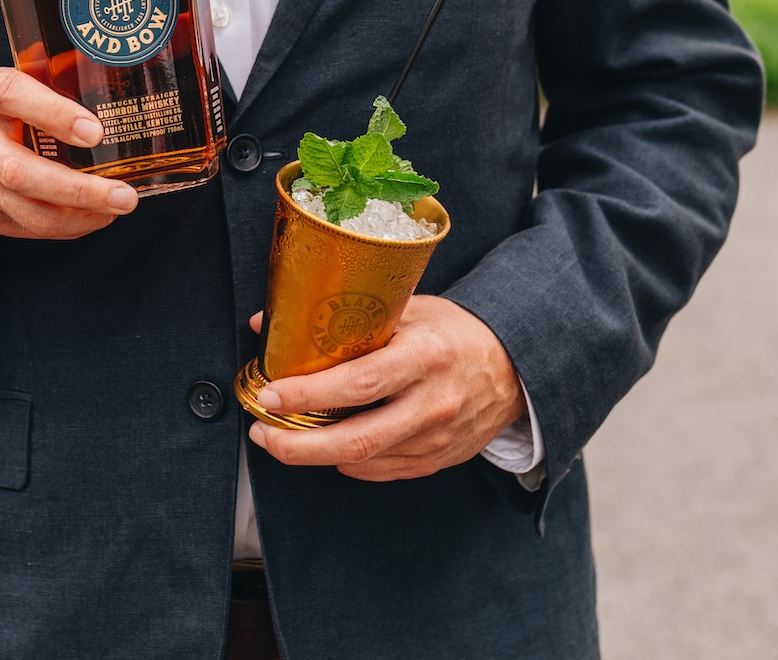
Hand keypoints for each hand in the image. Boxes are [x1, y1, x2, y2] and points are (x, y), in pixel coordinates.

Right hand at [0, 68, 136, 238]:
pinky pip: (30, 228)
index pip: (12, 97)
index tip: (95, 131)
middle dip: (79, 190)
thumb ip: (48, 76)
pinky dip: (68, 226)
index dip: (54, 114)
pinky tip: (95, 217)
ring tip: (118, 208)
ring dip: (80, 217)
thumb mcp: (6, 85)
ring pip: (29, 212)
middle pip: (22, 173)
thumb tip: (107, 68)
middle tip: (124, 194)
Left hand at [245, 295, 523, 481]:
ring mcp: (437, 439)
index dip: (309, 394)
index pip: (359, 383)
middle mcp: (433, 403)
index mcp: (426, 356)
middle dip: (298, 444)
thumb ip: (345, 317)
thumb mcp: (408, 309)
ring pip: (364, 460)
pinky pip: (381, 470)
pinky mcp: (437, 461)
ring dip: (315, 454)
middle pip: (356, 439)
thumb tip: (268, 323)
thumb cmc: (454, 332)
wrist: (515, 367)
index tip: (270, 394)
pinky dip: (347, 460)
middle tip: (262, 434)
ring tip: (281, 437)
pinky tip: (326, 445)